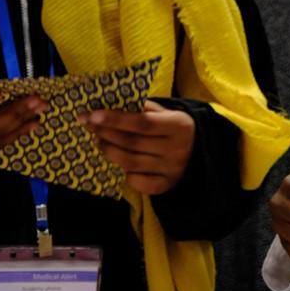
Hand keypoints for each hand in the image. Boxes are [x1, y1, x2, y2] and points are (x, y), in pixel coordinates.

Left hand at [79, 99, 194, 194]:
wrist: (200, 152)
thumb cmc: (175, 129)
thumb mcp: (167, 113)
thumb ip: (144, 109)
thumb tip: (111, 104)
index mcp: (178, 125)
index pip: (142, 123)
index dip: (116, 119)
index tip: (92, 115)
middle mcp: (176, 149)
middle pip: (132, 143)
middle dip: (106, 133)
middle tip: (89, 125)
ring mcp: (171, 169)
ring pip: (131, 163)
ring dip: (109, 151)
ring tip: (98, 141)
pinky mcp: (166, 185)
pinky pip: (138, 182)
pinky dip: (125, 173)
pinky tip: (119, 163)